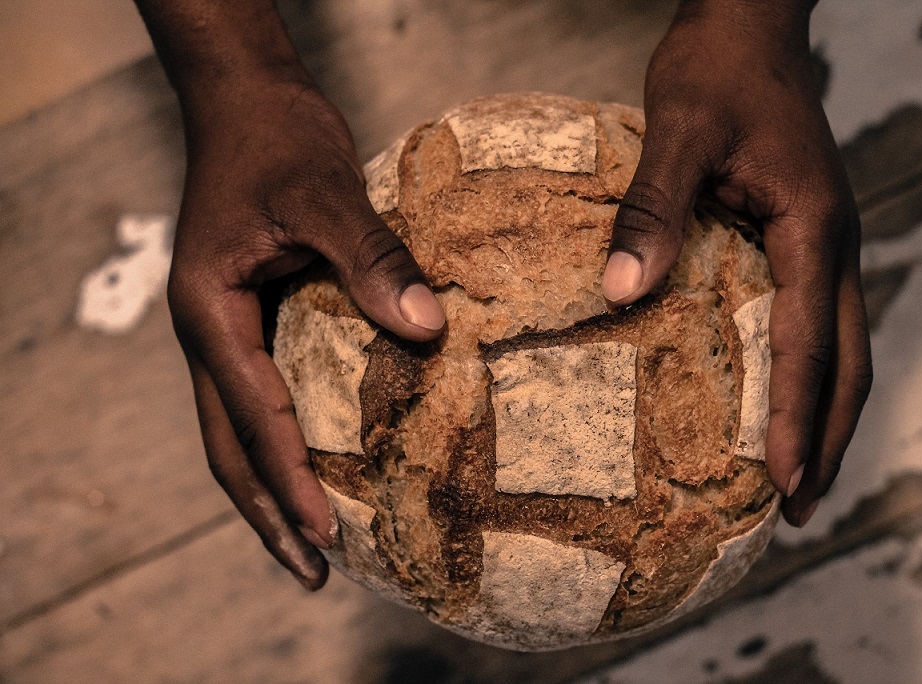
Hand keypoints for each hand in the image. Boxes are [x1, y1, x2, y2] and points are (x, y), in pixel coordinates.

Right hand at [167, 76, 444, 587]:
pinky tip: (320, 464)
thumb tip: (431, 330)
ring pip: (237, 431)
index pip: (254, 417)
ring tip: (311, 545)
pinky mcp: (250, 320)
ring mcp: (225, 330)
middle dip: (268, 513)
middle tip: (314, 573)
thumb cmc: (276, 139)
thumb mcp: (324, 194)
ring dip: (270, 489)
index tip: (328, 534)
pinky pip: (261, 398)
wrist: (245, 101)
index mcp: (211, 314)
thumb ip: (372, 261)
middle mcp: (209, 333)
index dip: (291, 479)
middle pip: (229, 448)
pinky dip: (284, 443)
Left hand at [601, 1, 872, 527]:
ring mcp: (824, 242)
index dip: (801, 413)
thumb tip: (623, 289)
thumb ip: (654, 208)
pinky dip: (807, 372)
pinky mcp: (803, 237)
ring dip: (826, 412)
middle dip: (831, 436)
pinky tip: (775, 398)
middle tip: (800, 506)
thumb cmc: (717, 70)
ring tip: (798, 475)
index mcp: (813, 226)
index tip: (786, 478)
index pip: (809, 340)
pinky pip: (815, 319)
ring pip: (841, 345)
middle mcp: (832, 243)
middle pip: (849, 360)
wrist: (749, 26)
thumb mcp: (678, 130)